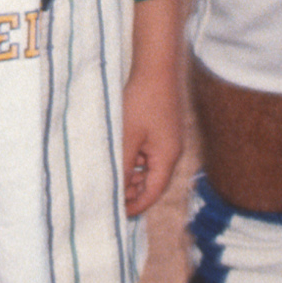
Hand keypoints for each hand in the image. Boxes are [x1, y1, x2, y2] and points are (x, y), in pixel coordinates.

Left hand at [122, 58, 183, 218]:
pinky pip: (148, 153)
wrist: (156, 68)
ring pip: (149, 168)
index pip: (153, 192)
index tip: (118, 213)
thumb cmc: (142, 101)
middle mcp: (171, 152)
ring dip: (132, 174)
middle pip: (152, 182)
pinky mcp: (162, 130)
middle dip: (132, 191)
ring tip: (111, 177)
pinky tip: (119, 156)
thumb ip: (123, 165)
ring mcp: (168, 141)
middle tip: (110, 196)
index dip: (136, 205)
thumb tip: (117, 189)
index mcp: (167, 157)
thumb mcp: (127, 137)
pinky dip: (134, 160)